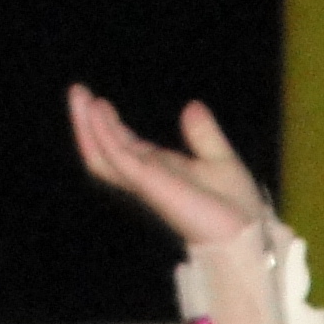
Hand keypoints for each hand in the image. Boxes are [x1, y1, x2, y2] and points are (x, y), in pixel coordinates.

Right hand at [67, 86, 271, 245]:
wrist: (246, 232)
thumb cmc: (235, 207)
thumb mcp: (220, 159)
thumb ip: (203, 134)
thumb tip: (192, 106)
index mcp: (161, 170)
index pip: (124, 147)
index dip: (107, 125)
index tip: (96, 101)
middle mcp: (148, 176)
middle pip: (105, 150)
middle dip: (88, 122)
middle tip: (76, 91)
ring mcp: (147, 181)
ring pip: (104, 154)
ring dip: (89, 124)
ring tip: (78, 95)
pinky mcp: (151, 184)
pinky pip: (120, 158)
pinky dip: (107, 135)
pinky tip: (100, 112)